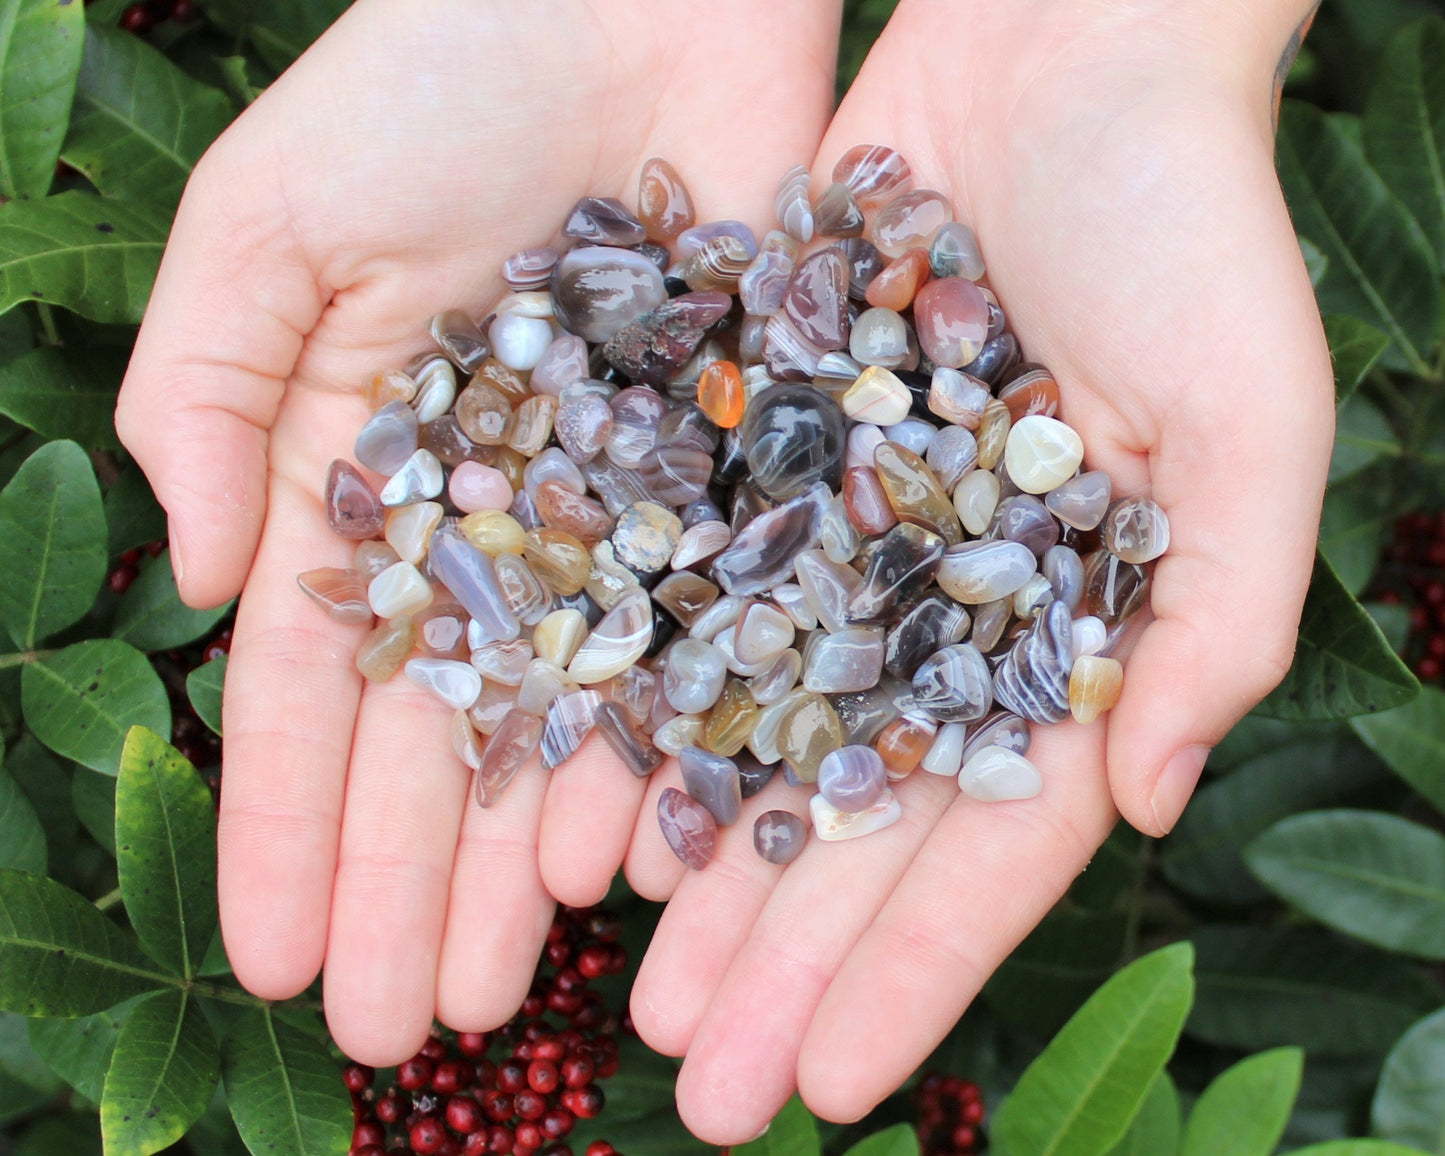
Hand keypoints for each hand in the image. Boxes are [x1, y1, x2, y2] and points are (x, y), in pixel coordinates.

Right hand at [115, 0, 840, 1064]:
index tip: (277, 955)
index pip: (323, 686)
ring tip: (507, 999)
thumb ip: (205, 395)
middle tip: (398, 1035)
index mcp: (370, 473)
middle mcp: (497, 522)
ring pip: (570, 724)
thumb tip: (208, 590)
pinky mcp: (734, 483)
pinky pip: (697, 646)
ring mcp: (618, 515)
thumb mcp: (268, 219)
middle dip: (410, 887)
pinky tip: (631, 868)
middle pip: (445, 740)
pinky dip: (663, 753)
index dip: (293, 824)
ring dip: (527, 867)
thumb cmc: (435, 67)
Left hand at [618, 0, 1334, 1141]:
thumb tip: (1146, 804)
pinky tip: (582, 817)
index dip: (915, 966)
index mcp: (1069, 632)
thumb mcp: (1251, 424)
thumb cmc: (1187, 224)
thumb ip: (1220, 618)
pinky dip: (642, 711)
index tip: (831, 1083)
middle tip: (701, 1086)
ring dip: (697, 869)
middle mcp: (945, 612)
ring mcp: (848, 548)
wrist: (1055, 54)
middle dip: (783, 955)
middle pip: (854, 817)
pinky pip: (691, 612)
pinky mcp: (763, 468)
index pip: (990, 837)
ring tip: (627, 996)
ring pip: (758, 739)